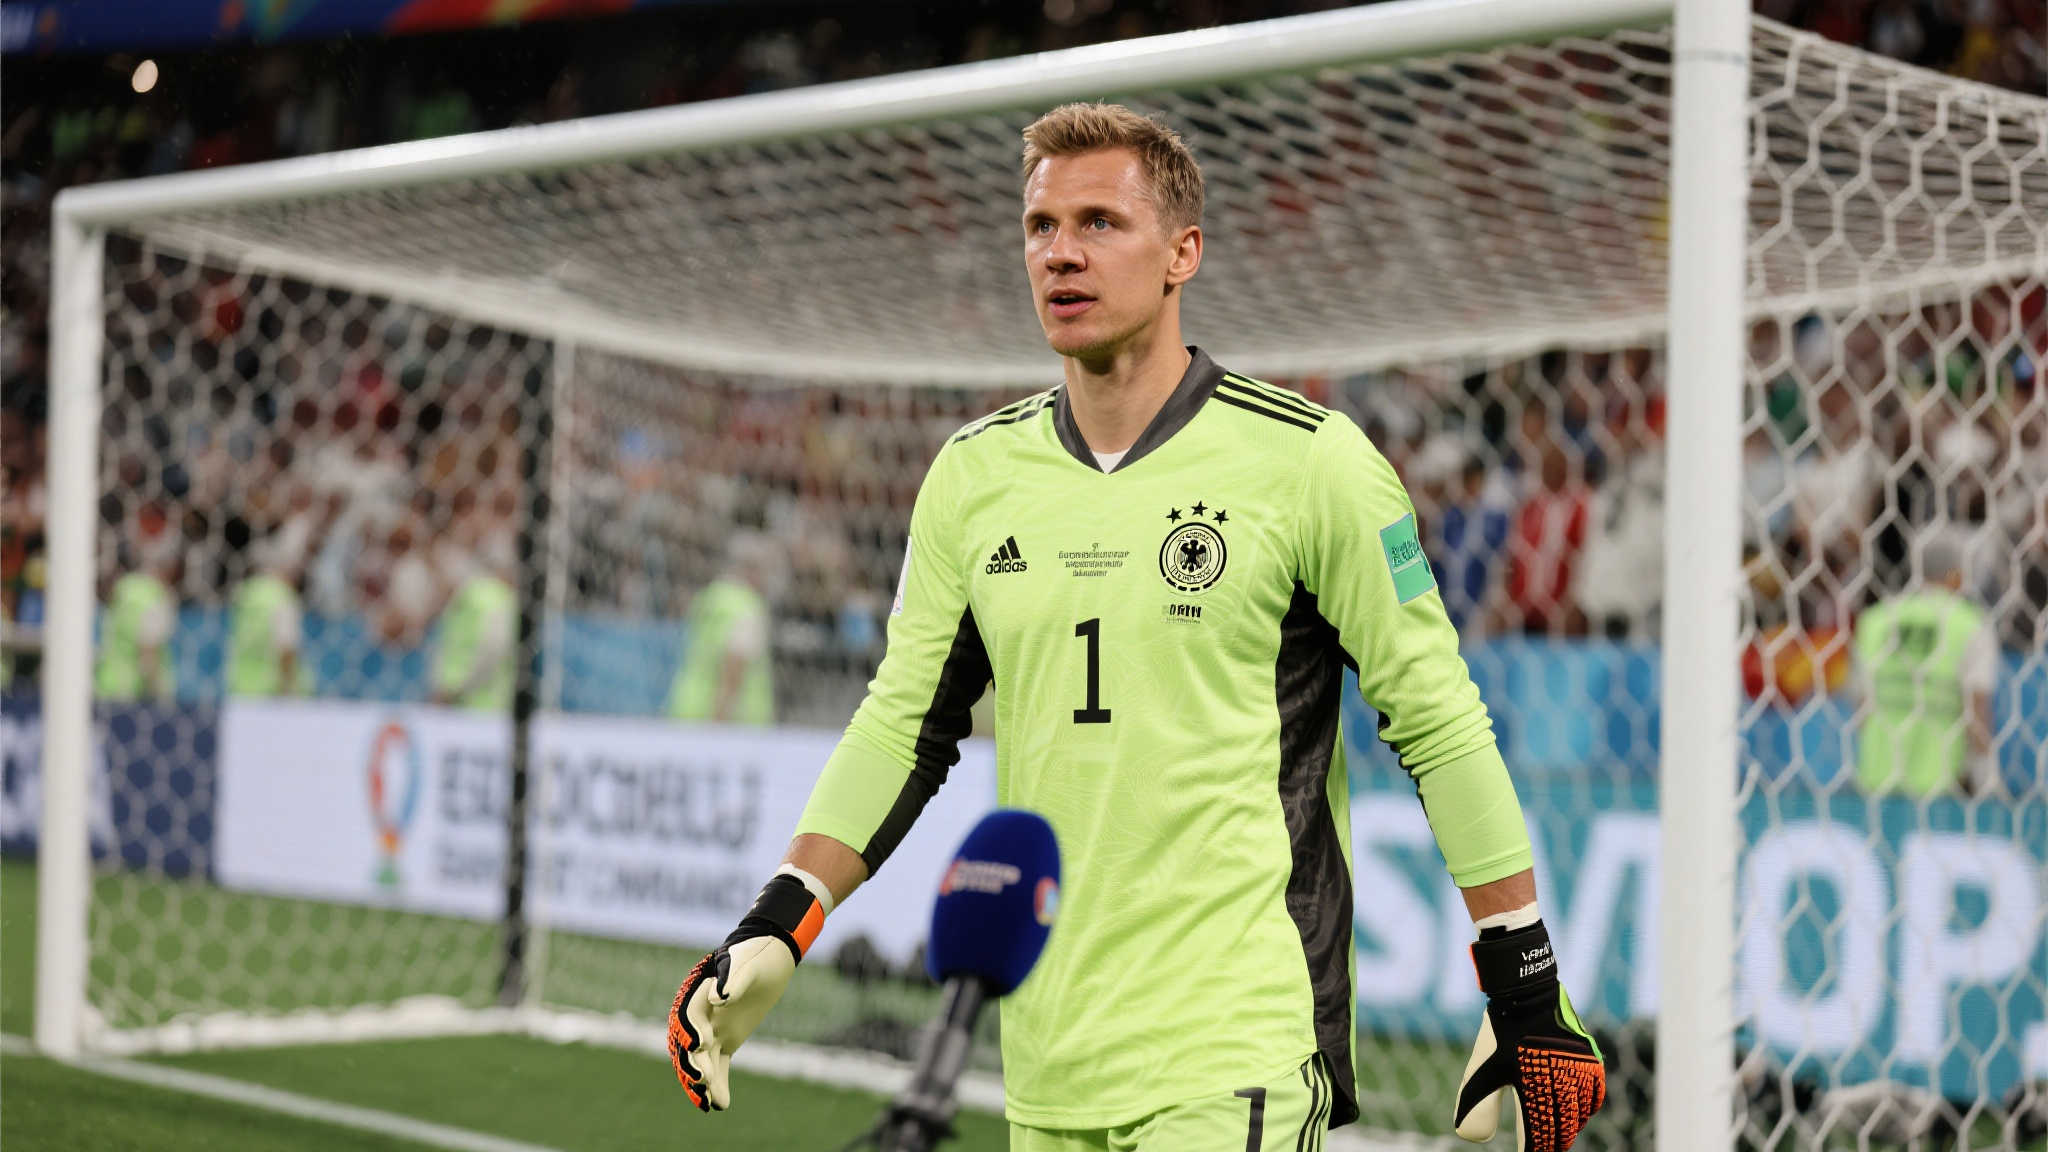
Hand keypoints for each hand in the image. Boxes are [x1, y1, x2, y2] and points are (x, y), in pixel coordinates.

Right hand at [669, 873, 824, 1111]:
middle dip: (692, 1062)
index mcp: (698, 993)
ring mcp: (711, 1030)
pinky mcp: (725, 1040)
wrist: (768, 956)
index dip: (690, 1030)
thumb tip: (719, 998)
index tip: (700, 1044)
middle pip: (689, 1043)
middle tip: (701, 1080)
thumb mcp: (746, 962)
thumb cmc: (754, 954)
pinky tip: (721, 1105)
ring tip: (707, 1103)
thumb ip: (732, 979)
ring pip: (701, 1060)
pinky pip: (718, 1065)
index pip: (688, 1015)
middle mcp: (700, 1015)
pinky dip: (718, 1084)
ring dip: (703, 1081)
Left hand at [1453, 920, 1604, 1150]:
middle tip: (1543, 1148)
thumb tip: (1470, 1136)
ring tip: (1556, 1136)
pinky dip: (1586, 1110)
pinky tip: (1577, 1115)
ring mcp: (1579, 1071)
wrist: (1527, 994)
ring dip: (1568, 1128)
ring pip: (1579, 1115)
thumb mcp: (1482, 1068)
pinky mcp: (1591, 1061)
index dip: (1534, 1150)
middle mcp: (1560, 1079)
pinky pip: (1594, 1096)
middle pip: (1561, 1129)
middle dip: (1551, 1142)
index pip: (1538, 1135)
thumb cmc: (1500, 1034)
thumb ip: (1475, 1102)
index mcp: (1531, 1084)